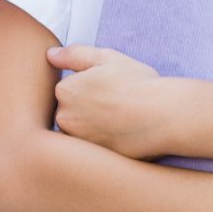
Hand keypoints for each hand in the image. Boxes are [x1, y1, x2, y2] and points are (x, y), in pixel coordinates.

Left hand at [48, 45, 177, 157]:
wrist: (162, 116)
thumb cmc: (136, 83)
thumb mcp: (107, 57)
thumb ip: (74, 54)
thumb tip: (50, 54)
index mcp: (64, 91)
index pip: (67, 89)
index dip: (88, 87)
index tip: (107, 87)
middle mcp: (64, 118)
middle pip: (70, 112)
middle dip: (87, 109)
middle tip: (115, 104)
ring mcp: (77, 140)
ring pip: (80, 132)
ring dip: (93, 127)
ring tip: (119, 120)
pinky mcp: (91, 157)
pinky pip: (92, 148)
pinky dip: (103, 142)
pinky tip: (122, 134)